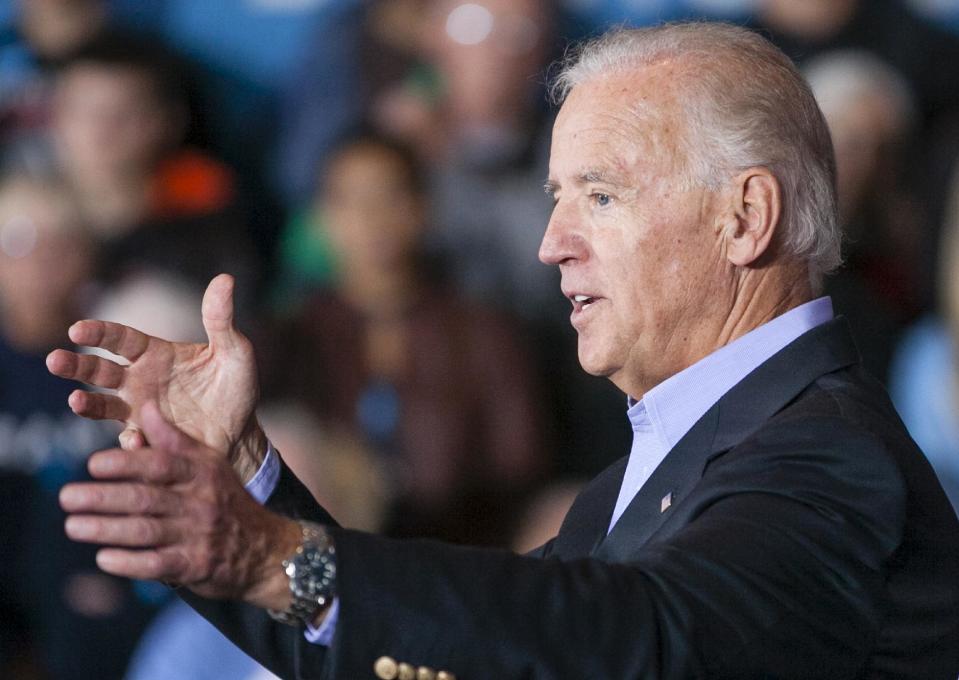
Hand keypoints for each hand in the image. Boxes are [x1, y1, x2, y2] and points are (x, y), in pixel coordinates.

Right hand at [46, 274, 266, 478]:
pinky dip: (130, 440)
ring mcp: (139, 411)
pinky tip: (136, 439)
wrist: (242, 433)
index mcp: (156, 354)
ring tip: (76, 401)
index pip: (120, 339)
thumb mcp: (235, 353)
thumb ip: (222, 320)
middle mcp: (139, 380)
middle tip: (54, 360)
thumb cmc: (236, 388)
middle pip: (98, 370)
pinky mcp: (149, 438)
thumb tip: (225, 278)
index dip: (99, 334)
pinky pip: (130, 440)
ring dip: (86, 404)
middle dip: (75, 365)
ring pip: (101, 405)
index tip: (77, 330)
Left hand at [59, 401, 299, 608]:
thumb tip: (144, 407)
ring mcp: (198, 535)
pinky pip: (155, 565)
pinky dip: (127, 562)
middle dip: (101, 498)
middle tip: (66, 496)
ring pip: (144, 531)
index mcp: (202, 472)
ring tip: (72, 526)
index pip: (161, 464)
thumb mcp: (209, 464)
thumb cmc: (226, 500)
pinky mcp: (195, 567)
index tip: (92, 464)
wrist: (266, 549)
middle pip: (144, 498)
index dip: (125, 463)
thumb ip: (173, 440)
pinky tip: (102, 558)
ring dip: (104, 529)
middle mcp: (201, 502)